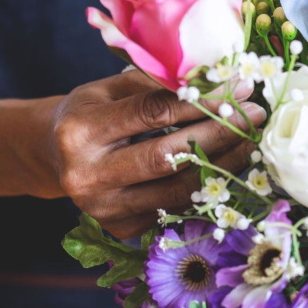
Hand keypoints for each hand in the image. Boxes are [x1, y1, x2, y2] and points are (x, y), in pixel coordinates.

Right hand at [49, 71, 264, 237]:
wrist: (53, 156)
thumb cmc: (90, 112)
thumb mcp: (109, 88)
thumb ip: (156, 84)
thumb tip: (219, 78)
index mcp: (81, 131)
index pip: (153, 113)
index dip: (202, 100)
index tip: (239, 88)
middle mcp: (87, 175)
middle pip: (167, 156)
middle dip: (219, 134)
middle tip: (254, 116)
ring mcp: (104, 209)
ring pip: (177, 190)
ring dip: (222, 166)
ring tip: (251, 142)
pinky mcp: (121, 228)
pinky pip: (175, 208)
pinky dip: (206, 187)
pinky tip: (229, 168)